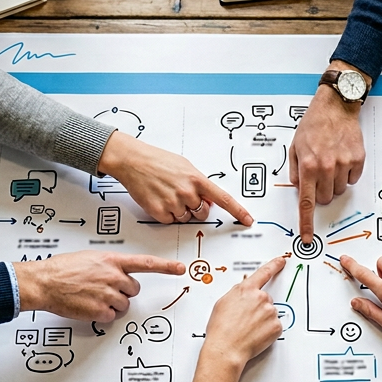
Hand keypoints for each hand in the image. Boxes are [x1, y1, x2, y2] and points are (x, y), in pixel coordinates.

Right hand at [14, 251, 184, 321]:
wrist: (44, 282)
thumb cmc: (62, 269)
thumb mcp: (89, 258)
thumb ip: (107, 265)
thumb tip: (116, 273)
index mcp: (111, 260)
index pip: (145, 263)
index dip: (165, 267)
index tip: (180, 269)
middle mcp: (113, 276)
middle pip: (133, 289)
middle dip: (122, 291)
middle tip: (103, 289)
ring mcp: (107, 294)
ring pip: (123, 305)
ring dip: (112, 304)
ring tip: (92, 297)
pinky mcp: (100, 310)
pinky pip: (111, 316)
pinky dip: (102, 314)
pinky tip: (88, 306)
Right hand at [98, 131, 252, 225]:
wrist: (133, 160)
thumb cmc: (157, 161)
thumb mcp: (185, 166)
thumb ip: (199, 183)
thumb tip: (208, 199)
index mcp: (197, 179)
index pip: (224, 199)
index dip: (238, 211)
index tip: (249, 220)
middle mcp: (187, 192)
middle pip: (202, 213)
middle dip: (196, 207)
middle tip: (181, 195)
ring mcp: (174, 203)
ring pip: (185, 218)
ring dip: (179, 210)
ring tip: (166, 193)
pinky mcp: (160, 212)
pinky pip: (170, 221)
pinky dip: (166, 214)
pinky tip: (159, 199)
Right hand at [200, 256, 286, 374]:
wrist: (226, 349)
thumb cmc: (221, 329)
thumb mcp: (223, 303)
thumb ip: (237, 293)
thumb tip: (243, 294)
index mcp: (246, 290)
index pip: (264, 272)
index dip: (274, 265)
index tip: (282, 260)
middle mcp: (261, 298)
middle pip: (265, 299)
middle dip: (258, 308)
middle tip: (245, 320)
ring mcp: (270, 312)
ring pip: (270, 313)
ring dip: (262, 320)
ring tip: (248, 329)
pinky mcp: (276, 326)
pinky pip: (274, 326)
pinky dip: (267, 331)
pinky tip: (255, 335)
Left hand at [290, 63, 367, 241]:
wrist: (336, 107)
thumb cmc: (314, 125)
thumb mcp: (295, 147)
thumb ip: (295, 171)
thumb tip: (299, 189)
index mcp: (308, 166)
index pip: (306, 201)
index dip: (306, 222)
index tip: (307, 237)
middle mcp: (326, 167)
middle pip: (325, 198)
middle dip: (320, 192)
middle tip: (319, 175)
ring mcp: (344, 164)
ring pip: (340, 190)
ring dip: (334, 183)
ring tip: (331, 162)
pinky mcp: (358, 160)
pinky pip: (352, 179)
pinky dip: (347, 173)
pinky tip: (342, 158)